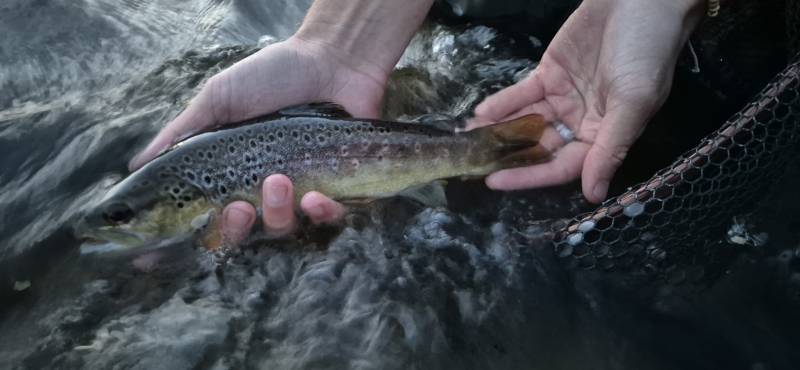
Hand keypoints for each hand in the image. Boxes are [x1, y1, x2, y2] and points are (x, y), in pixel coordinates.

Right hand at [130, 36, 386, 243]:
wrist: (333, 60)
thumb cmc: (274, 75)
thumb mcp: (219, 98)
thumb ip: (183, 133)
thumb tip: (135, 166)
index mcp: (228, 172)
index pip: (199, 216)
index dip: (177, 241)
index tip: (149, 261)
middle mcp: (258, 189)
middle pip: (238, 235)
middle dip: (233, 230)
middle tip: (238, 208)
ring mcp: (298, 192)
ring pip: (281, 229)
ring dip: (276, 212)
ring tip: (279, 180)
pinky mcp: (336, 189)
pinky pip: (326, 219)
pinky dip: (320, 213)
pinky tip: (317, 196)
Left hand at [473, 0, 703, 202]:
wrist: (643, 0)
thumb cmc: (649, 52)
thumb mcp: (634, 103)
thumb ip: (610, 148)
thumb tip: (594, 195)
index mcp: (604, 136)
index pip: (561, 166)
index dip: (529, 176)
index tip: (495, 182)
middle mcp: (581, 123)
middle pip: (539, 148)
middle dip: (506, 156)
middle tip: (472, 163)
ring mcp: (562, 98)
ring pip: (526, 122)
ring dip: (498, 131)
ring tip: (467, 140)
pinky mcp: (549, 74)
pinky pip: (521, 95)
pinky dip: (502, 104)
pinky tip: (481, 114)